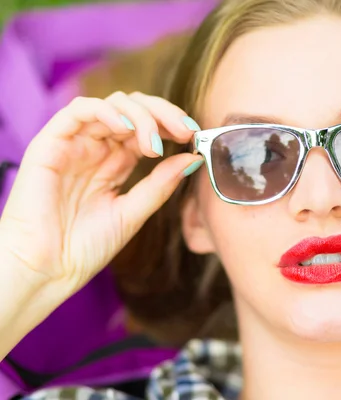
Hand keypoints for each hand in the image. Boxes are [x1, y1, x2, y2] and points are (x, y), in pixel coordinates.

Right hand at [0, 91, 201, 294]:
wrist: (46, 270)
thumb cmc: (84, 246)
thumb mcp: (133, 213)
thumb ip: (160, 184)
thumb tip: (193, 158)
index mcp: (115, 163)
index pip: (147, 128)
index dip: (172, 125)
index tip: (195, 135)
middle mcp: (96, 148)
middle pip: (134, 110)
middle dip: (164, 114)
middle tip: (185, 130)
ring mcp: (74, 144)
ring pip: (112, 105)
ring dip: (141, 116)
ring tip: (154, 144)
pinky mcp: (50, 143)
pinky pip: (79, 111)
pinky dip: (107, 111)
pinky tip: (127, 128)